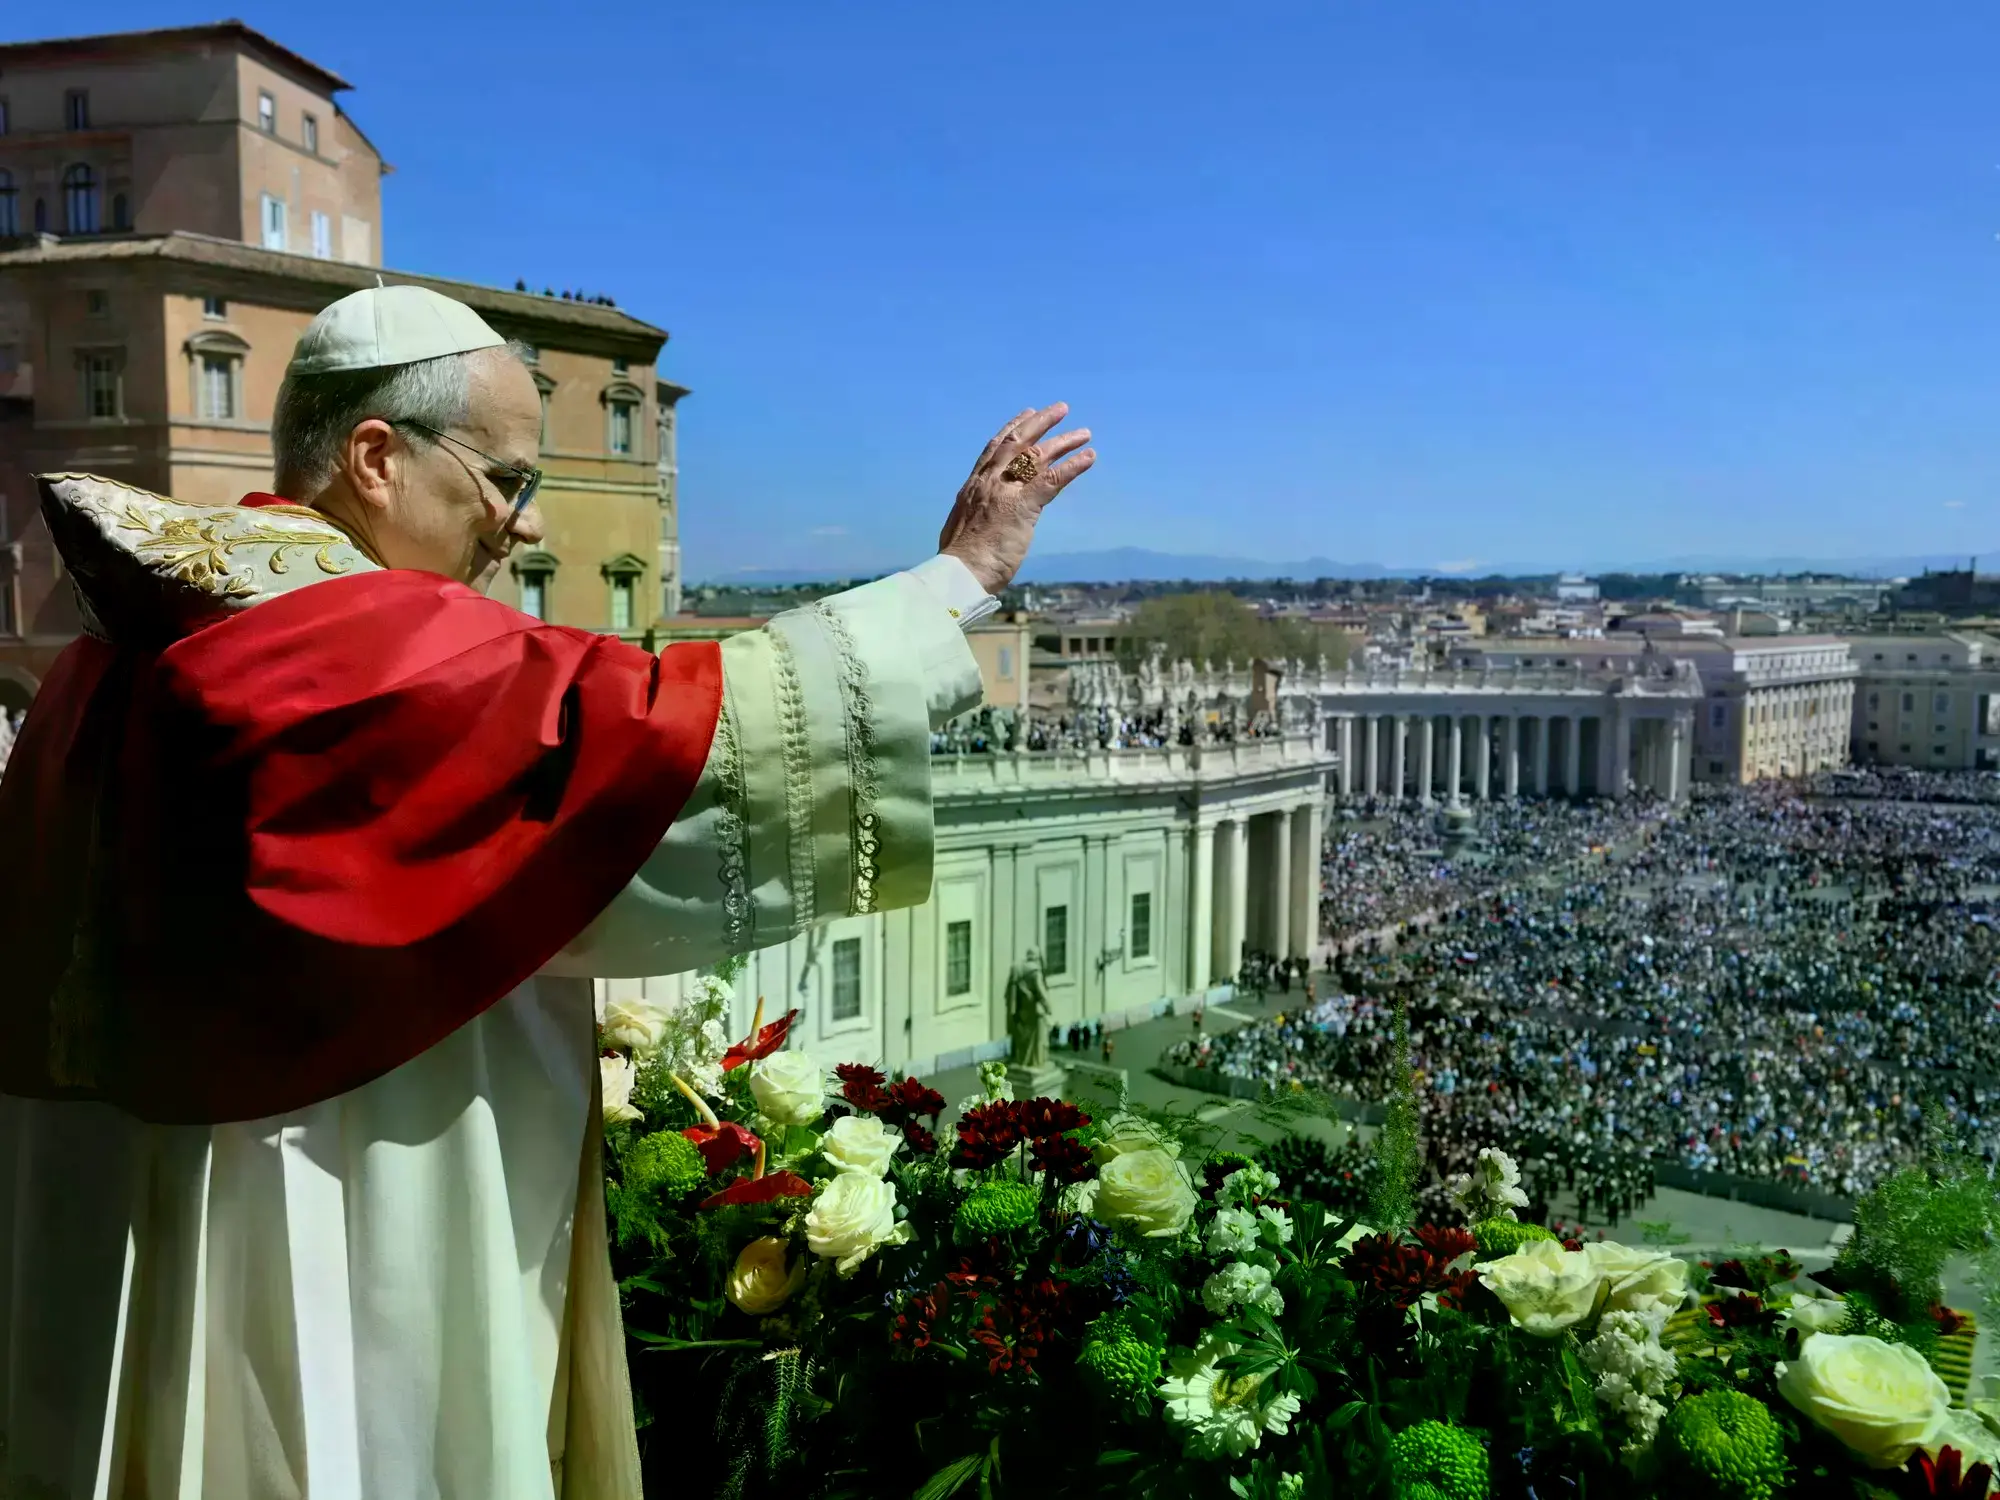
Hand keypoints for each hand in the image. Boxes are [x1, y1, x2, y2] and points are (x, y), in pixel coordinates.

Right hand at [938, 403, 1094, 594]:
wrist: (961, 571)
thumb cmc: (960, 557)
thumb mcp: (962, 524)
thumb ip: (974, 512)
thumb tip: (977, 515)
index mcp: (973, 485)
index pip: (994, 447)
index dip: (1012, 428)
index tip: (1026, 414)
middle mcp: (989, 480)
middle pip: (1017, 441)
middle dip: (1040, 422)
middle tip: (1060, 409)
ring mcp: (1006, 491)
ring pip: (1037, 456)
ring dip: (1063, 441)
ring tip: (1084, 433)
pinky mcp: (1023, 506)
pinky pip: (1053, 480)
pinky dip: (1073, 466)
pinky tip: (1089, 457)